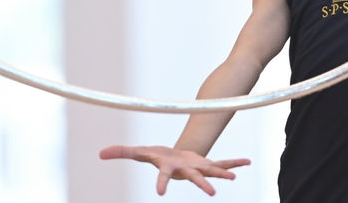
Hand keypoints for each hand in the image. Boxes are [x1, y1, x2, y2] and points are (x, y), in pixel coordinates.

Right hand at [99, 145, 250, 195]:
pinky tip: (247, 162)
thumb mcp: (140, 152)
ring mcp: (198, 167)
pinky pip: (223, 161)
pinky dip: (235, 162)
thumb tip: (100, 153)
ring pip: (212, 170)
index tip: (160, 194)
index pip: (163, 177)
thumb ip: (122, 152)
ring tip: (233, 178)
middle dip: (203, 185)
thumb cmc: (157, 156)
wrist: (173, 159)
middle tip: (212, 194)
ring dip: (223, 174)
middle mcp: (186, 171)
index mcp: (169, 168)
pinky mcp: (208, 162)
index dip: (162, 183)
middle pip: (194, 178)